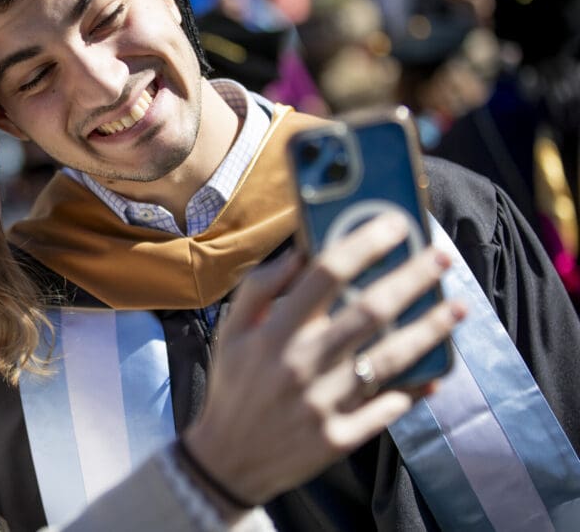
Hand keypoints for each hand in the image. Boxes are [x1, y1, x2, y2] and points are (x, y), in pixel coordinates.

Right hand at [183, 212, 464, 505]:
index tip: (394, 225)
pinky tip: (436, 374)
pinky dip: (414, 390)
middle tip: (441, 257)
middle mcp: (301, 365)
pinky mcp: (339, 438)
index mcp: (273, 333)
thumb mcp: (230, 331)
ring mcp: (323, 404)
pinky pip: (387, 408)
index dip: (364, 244)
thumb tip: (299, 252)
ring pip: (390, 360)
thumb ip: (259, 288)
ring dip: (430, 329)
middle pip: (370, 311)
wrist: (228, 459)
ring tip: (457, 307)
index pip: (325, 274)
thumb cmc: (234, 384)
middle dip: (412, 278)